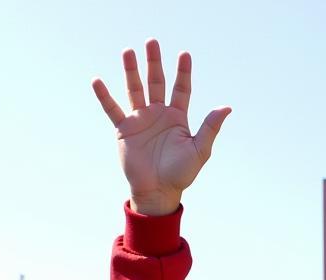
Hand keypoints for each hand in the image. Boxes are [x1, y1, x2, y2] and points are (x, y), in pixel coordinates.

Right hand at [92, 39, 229, 214]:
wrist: (158, 191)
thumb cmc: (181, 173)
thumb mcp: (199, 150)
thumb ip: (210, 128)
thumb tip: (227, 107)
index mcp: (177, 118)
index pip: (181, 89)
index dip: (183, 72)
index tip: (184, 54)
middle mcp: (158, 114)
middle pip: (156, 82)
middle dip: (154, 62)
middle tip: (152, 42)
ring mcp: (140, 120)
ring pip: (135, 89)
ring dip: (131, 71)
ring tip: (128, 52)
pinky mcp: (124, 129)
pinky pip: (112, 109)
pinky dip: (104, 96)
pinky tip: (97, 81)